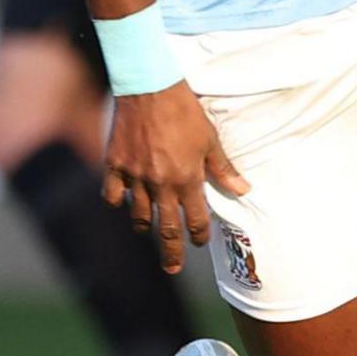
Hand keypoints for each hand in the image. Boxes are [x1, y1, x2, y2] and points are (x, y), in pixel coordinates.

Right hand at [102, 81, 249, 272]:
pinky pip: (113, 194)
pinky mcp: (114, 165)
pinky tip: (122, 202)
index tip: (200, 242)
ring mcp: (135, 176)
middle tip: (172, 269)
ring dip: (145, 227)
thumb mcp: (210, 139)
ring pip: (138, 215)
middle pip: (166, 229)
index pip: (195, 219)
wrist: (149, 87)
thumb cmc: (184, 111)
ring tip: (147, 232)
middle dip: (171, 253)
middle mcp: (160, 183)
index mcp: (187, 179)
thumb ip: (223, 169)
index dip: (199, 235)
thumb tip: (243, 190)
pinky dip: (117, 202)